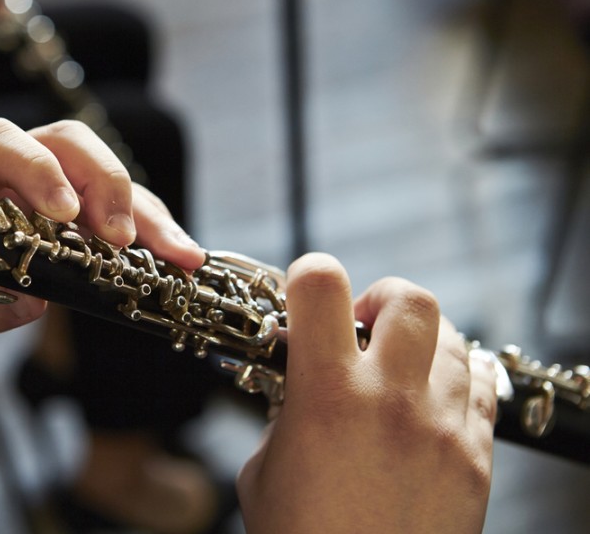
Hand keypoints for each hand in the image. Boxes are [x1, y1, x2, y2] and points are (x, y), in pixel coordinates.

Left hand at [0, 118, 204, 382]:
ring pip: (108, 180)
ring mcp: (53, 191)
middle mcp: (15, 170)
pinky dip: (153, 237)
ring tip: (178, 256)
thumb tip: (30, 302)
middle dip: (105, 185)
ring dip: (146, 214)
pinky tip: (178, 261)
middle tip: (124, 239)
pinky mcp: (81, 222)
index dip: (36, 167)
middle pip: (71, 146)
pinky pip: (124, 216)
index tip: (63, 213)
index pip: (1, 141)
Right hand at [237, 253, 496, 533]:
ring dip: (420, 340)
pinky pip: (482, 385)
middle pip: (409, 298)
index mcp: (326, 396)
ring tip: (398, 367)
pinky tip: (435, 393)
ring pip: (452, 338)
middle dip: (380, 298)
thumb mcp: (263, 470)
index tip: (305, 293)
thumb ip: (282, 414)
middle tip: (363, 327)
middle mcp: (392, 400)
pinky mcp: (476, 457)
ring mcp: (443, 427)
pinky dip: (459, 374)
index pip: (322, 285)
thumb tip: (300, 383)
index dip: (308, 274)